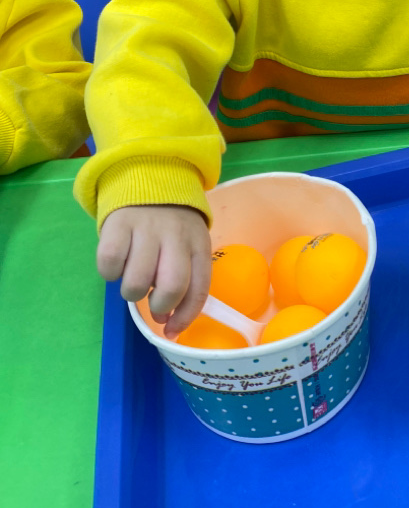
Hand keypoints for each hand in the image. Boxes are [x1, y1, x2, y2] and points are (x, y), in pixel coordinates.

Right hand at [97, 204, 211, 337]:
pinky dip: (110, 273)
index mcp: (198, 243)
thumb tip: (167, 324)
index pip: (199, 288)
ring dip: (132, 292)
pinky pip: (110, 263)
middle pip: (172, 285)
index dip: (186, 316)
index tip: (171, 330)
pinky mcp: (118, 224)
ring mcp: (147, 228)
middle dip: (160, 306)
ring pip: (137, 281)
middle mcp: (176, 235)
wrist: (150, 177)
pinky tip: (118, 263)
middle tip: (152, 302)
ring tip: (133, 277)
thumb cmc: (171, 224)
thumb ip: (183, 279)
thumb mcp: (188, 244)